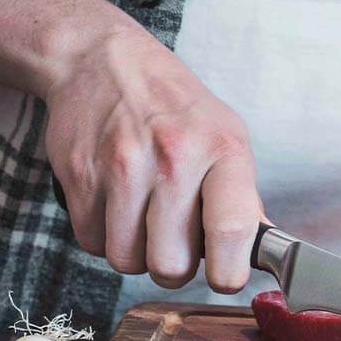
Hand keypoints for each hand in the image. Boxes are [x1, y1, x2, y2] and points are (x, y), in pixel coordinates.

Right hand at [42, 18, 261, 292]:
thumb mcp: (225, 135)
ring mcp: (122, 168)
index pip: (233, 231)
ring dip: (135, 252)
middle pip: (172, 265)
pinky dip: (103, 235)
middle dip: (172, 265)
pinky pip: (93, 244)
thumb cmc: (171, 104)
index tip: (225, 279)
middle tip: (172, 241)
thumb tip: (259, 253)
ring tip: (141, 217)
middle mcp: (173, 158)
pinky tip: (113, 203)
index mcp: (221, 149)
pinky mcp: (80, 176)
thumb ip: (242, 197)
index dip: (229, 273)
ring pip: (128, 262)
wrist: (100, 61)